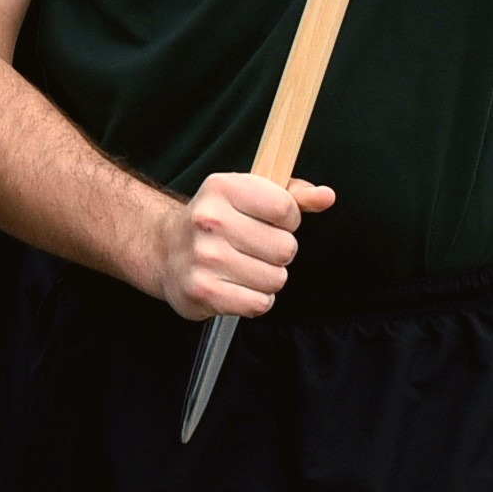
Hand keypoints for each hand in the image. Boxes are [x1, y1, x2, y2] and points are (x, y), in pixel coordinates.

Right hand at [153, 169, 325, 321]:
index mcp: (223, 188)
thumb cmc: (216, 221)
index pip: (285, 209)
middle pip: (285, 249)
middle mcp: (211, 220)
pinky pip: (258, 303)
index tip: (273, 223)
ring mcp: (205, 257)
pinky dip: (255, 299)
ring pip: (275, 279)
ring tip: (245, 267)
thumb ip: (293, 196)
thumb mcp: (250, 195)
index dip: (288, 220)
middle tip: (256, 248)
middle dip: (279, 252)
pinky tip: (239, 286)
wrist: (166, 249)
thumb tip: (326, 196)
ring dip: (267, 278)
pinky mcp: (204, 291)